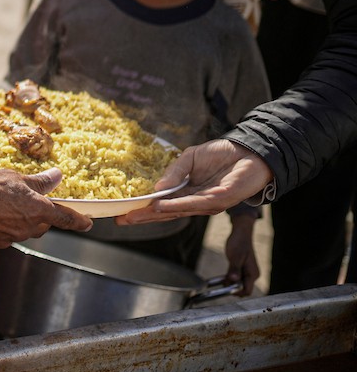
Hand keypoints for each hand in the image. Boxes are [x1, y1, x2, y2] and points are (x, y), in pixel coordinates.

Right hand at [0, 167, 92, 248]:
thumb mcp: (16, 177)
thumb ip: (39, 182)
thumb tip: (57, 177)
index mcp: (39, 211)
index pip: (66, 219)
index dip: (79, 221)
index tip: (88, 224)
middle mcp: (28, 229)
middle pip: (41, 225)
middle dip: (38, 215)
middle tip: (24, 200)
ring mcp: (11, 239)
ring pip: (22, 231)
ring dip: (18, 220)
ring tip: (1, 205)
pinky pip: (4, 236)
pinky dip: (1, 227)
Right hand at [117, 140, 272, 224]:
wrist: (249, 150)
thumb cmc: (222, 155)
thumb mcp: (190, 158)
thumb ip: (174, 172)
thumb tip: (157, 188)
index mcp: (188, 193)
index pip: (163, 205)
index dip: (144, 210)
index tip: (124, 213)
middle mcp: (197, 202)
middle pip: (167, 212)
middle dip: (144, 217)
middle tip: (122, 221)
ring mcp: (208, 203)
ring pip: (178, 211)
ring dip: (157, 213)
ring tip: (136, 215)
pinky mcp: (220, 199)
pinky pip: (195, 203)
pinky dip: (177, 205)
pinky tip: (161, 205)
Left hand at [224, 215, 259, 295]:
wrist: (241, 233)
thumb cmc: (239, 243)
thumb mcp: (235, 257)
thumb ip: (234, 269)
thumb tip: (233, 280)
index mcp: (253, 274)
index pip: (247, 291)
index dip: (237, 292)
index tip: (225, 290)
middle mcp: (252, 275)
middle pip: (242, 288)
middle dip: (232, 287)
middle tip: (222, 283)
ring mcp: (248, 272)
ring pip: (239, 283)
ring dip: (230, 283)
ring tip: (221, 279)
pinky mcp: (243, 269)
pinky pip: (237, 277)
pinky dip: (230, 278)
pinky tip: (223, 277)